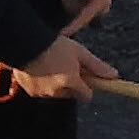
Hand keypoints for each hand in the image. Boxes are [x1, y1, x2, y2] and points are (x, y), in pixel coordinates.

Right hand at [4, 33, 119, 99]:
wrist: (24, 42)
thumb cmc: (54, 45)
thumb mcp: (79, 52)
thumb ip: (96, 66)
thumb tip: (114, 76)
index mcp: (70, 82)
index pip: (87, 96)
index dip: (88, 87)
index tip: (86, 77)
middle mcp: (56, 91)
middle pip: (71, 94)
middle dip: (72, 84)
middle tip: (66, 65)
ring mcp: (42, 93)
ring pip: (56, 93)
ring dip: (56, 83)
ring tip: (50, 64)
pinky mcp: (30, 91)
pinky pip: (41, 90)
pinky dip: (42, 83)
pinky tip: (38, 68)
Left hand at [59, 0, 123, 28]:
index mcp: (101, 0)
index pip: (84, 17)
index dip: (72, 26)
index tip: (62, 34)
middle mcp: (99, 8)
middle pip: (75, 14)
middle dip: (66, 0)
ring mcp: (95, 9)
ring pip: (74, 11)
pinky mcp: (90, 7)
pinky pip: (75, 8)